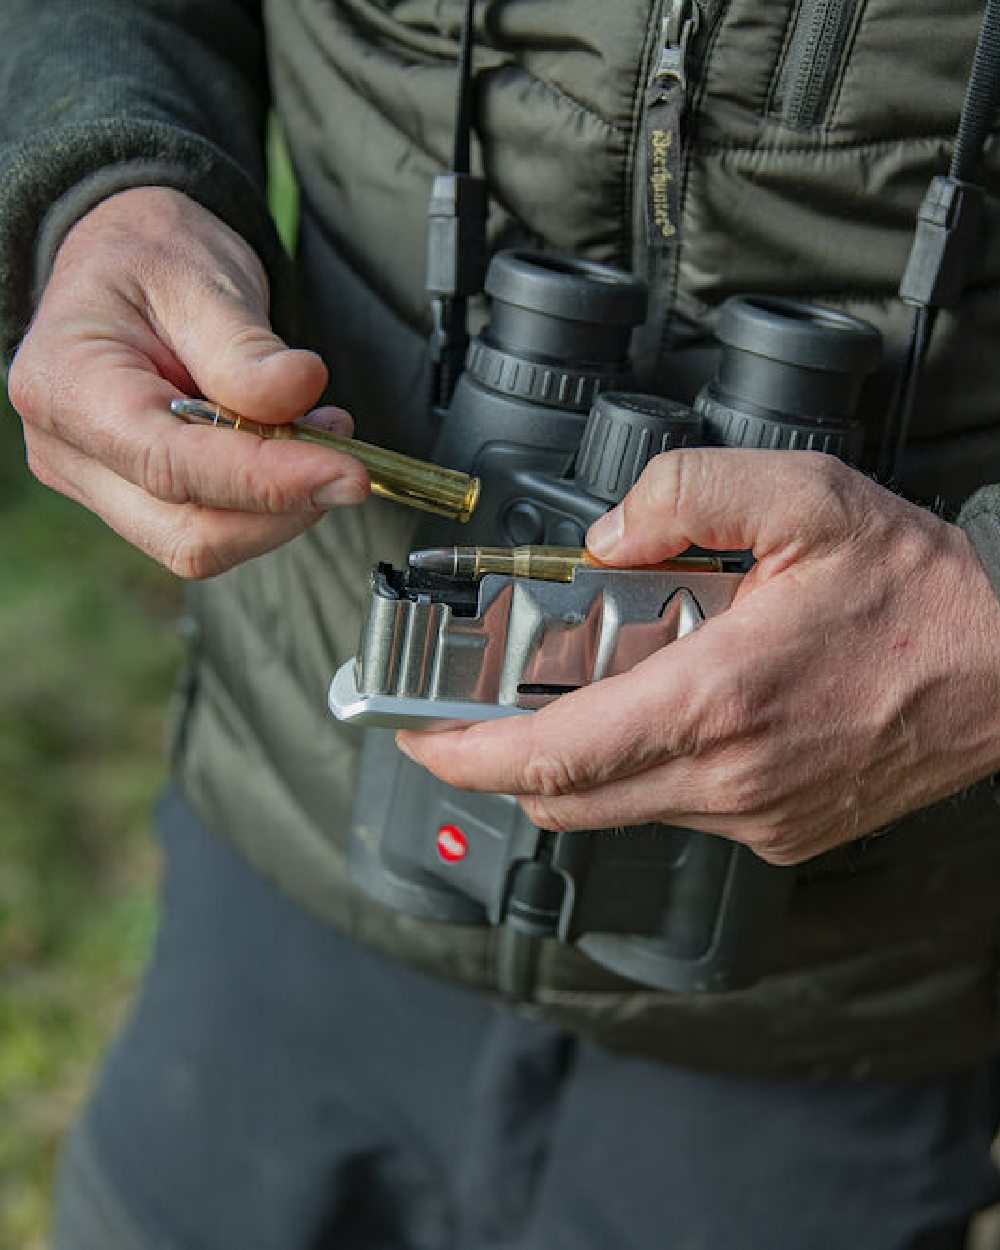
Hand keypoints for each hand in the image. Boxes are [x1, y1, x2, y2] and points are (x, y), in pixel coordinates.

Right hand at [8, 186, 369, 577]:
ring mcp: (96, 483)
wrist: (123, 260)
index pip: (171, 466)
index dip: (267, 481)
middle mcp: (68, 450)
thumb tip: (301, 389)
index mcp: (67, 384)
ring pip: (203, 544)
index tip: (347, 474)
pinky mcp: (132, 499)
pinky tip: (288, 449)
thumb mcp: (199, 277)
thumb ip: (245, 348)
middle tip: (341, 447)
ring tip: (316, 432)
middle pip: (188, 532)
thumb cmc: (152, 258)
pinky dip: (264, 504)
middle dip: (281, 506)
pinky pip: (209, 528)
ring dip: (280, 507)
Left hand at [397, 450, 999, 864]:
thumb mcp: (804, 498)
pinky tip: (672, 715)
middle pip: (566, 799)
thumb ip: (686, 495)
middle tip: (477, 711)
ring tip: (588, 692)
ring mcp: (755, 819)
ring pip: (619, 810)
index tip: (417, 738)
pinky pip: (678, 812)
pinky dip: (647, 772)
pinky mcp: (780, 834)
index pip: (551, 757)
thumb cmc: (919, 591)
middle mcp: (728, 777)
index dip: (465, 756)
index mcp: (717, 699)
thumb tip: (608, 537)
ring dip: (578, 763)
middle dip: (502, 763)